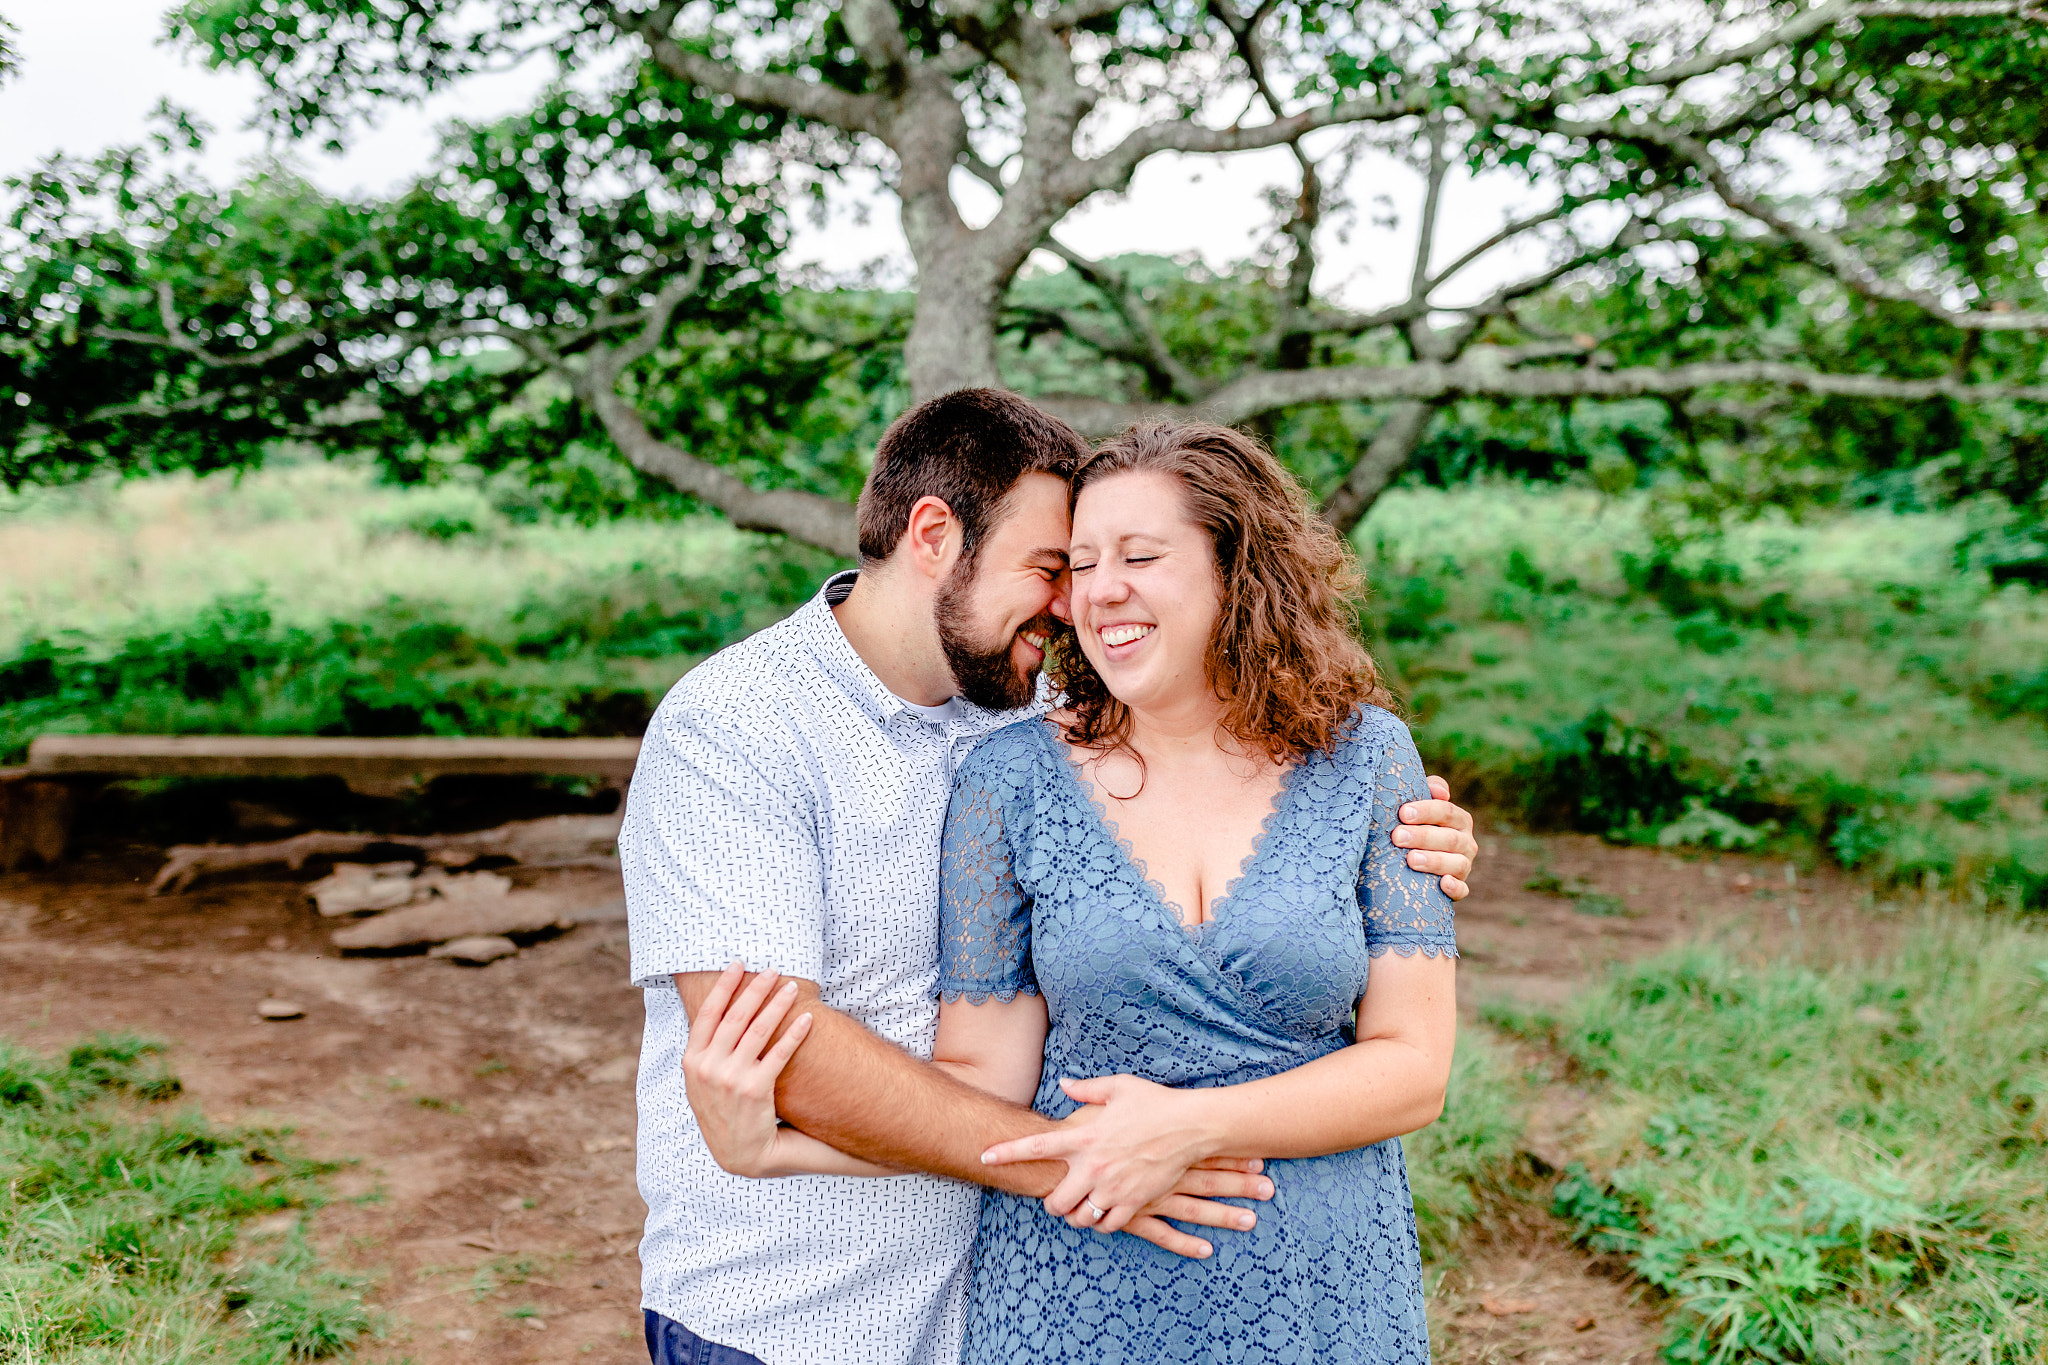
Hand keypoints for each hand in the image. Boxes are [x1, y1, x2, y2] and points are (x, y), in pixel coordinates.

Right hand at [681, 961, 814, 1177]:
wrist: (739, 1153)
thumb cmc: (722, 1110)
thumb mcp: (700, 1082)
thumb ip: (705, 1050)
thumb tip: (718, 1009)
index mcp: (692, 1061)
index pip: (707, 1014)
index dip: (723, 986)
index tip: (738, 964)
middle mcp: (708, 1067)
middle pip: (735, 1017)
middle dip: (755, 988)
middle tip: (773, 970)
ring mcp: (731, 1079)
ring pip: (758, 1030)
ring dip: (777, 1004)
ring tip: (792, 988)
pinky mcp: (755, 1091)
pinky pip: (779, 1054)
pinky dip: (794, 1033)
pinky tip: (807, 1019)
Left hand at [981, 1075, 1271, 1236]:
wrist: (1191, 1126)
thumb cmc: (1155, 1103)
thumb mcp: (1119, 1087)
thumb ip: (1086, 1089)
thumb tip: (1064, 1083)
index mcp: (1085, 1137)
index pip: (1036, 1146)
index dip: (1007, 1153)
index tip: (985, 1156)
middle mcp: (1094, 1165)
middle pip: (1055, 1201)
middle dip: (1051, 1202)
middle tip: (1056, 1196)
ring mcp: (1113, 1187)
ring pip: (1079, 1218)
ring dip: (1075, 1215)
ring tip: (1079, 1207)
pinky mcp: (1133, 1201)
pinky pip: (1107, 1224)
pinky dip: (1101, 1222)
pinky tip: (1103, 1212)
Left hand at [1394, 774, 1478, 899]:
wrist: (1412, 864)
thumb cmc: (1413, 826)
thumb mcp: (1418, 807)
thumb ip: (1428, 790)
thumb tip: (1440, 791)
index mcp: (1458, 819)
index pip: (1447, 811)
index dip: (1426, 811)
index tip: (1403, 813)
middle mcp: (1465, 842)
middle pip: (1450, 838)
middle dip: (1423, 837)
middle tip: (1397, 836)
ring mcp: (1464, 866)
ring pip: (1457, 864)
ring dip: (1434, 861)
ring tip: (1410, 860)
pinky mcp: (1459, 888)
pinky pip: (1462, 890)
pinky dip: (1455, 888)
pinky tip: (1442, 884)